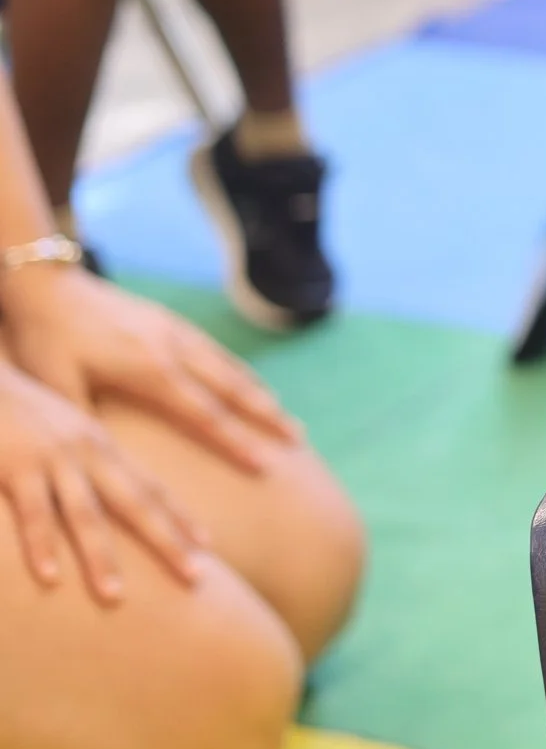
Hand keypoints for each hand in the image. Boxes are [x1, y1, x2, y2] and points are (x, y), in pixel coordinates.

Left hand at [0, 265, 299, 473]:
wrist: (46, 283)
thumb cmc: (44, 338)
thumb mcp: (55, 384)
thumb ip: (86, 421)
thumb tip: (108, 462)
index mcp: (150, 369)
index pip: (204, 414)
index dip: (237, 442)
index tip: (266, 465)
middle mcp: (174, 349)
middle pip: (233, 389)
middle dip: (268, 417)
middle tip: (298, 440)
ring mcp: (175, 332)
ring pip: (230, 367)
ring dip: (260, 394)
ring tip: (286, 417)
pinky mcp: (170, 322)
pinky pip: (216, 352)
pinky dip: (240, 373)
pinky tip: (247, 384)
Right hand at [0, 358, 204, 600]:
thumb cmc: (21, 413)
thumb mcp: (65, 433)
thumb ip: (87, 464)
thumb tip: (104, 497)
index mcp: (104, 447)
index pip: (151, 487)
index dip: (179, 516)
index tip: (208, 546)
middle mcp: (89, 453)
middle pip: (137, 504)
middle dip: (167, 541)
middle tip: (195, 579)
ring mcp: (55, 460)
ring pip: (85, 515)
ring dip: (101, 557)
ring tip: (116, 597)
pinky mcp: (17, 467)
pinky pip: (33, 512)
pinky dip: (41, 545)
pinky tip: (50, 577)